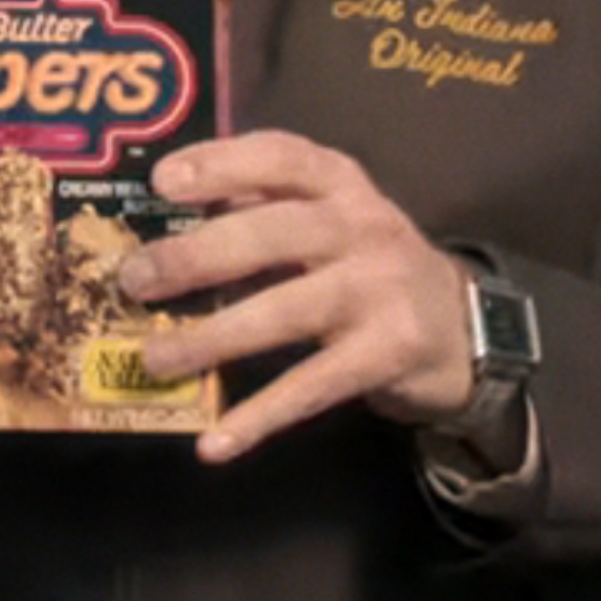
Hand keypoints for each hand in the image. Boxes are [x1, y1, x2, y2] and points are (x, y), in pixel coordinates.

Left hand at [120, 133, 475, 465]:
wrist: (465, 327)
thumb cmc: (368, 270)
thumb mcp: (331, 224)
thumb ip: (261, 216)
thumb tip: (161, 234)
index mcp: (340, 186)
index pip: (281, 157)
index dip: (221, 164)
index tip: (162, 182)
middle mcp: (362, 227)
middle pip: (271, 233)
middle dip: (195, 256)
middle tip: (135, 281)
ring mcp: (378, 290)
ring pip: (285, 310)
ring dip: (212, 338)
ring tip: (155, 358)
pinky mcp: (387, 352)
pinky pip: (312, 386)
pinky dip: (259, 417)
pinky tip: (213, 443)